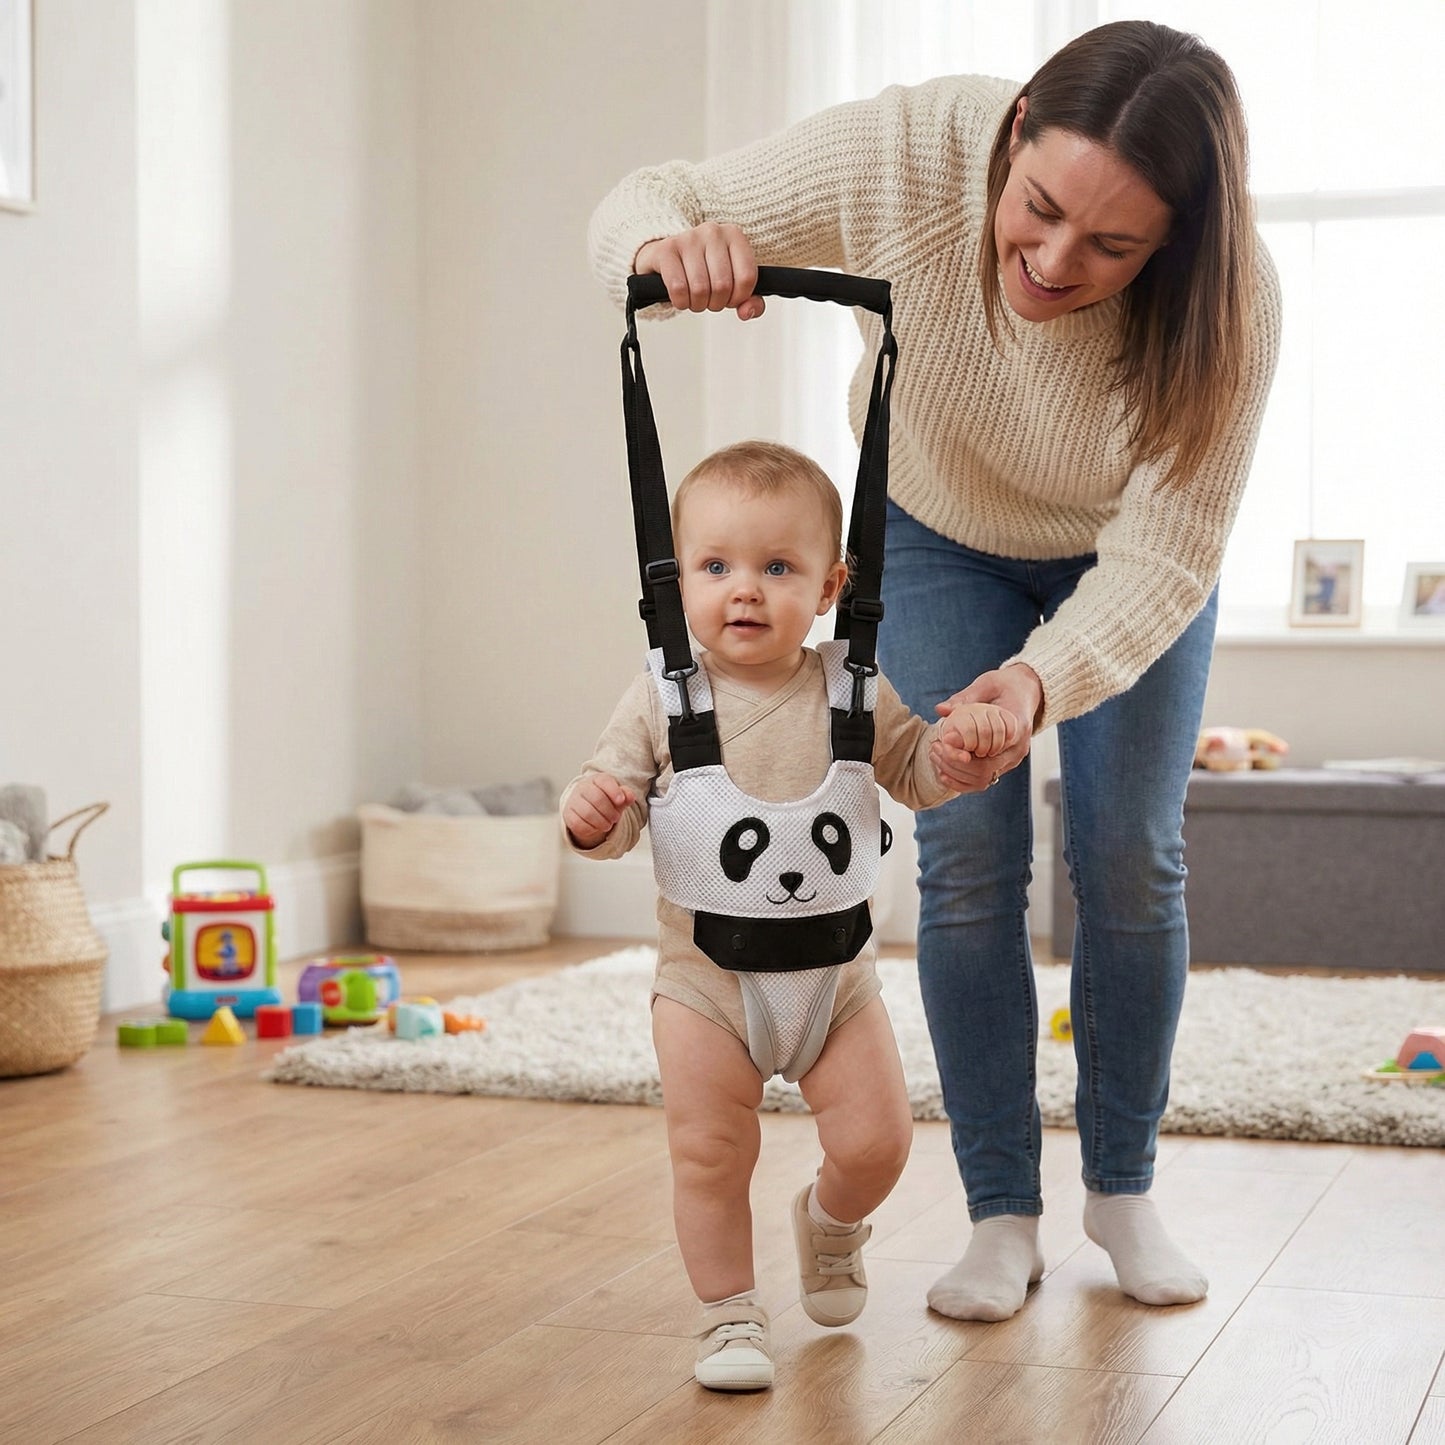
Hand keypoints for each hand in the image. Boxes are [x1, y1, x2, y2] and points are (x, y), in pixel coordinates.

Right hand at [563, 773, 634, 848]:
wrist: (587, 807)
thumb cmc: (605, 800)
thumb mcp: (617, 796)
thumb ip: (626, 795)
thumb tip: (630, 797)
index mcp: (597, 779)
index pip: (604, 781)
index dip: (614, 791)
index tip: (621, 801)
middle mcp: (583, 787)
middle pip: (597, 798)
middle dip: (610, 811)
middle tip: (616, 818)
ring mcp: (573, 800)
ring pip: (587, 812)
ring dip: (601, 822)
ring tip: (608, 824)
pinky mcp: (568, 814)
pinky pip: (578, 824)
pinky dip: (591, 829)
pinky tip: (596, 827)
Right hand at [634, 223, 763, 319]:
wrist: (668, 257)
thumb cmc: (704, 270)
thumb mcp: (733, 283)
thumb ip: (750, 300)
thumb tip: (747, 311)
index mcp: (735, 236)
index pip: (747, 277)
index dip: (738, 298)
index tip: (730, 298)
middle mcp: (713, 232)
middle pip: (722, 286)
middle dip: (716, 303)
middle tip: (709, 300)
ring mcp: (688, 238)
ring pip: (700, 289)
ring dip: (697, 304)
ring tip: (694, 297)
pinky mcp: (666, 249)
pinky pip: (678, 288)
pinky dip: (680, 301)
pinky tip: (681, 296)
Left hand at [930, 664, 1041, 792]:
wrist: (1024, 692)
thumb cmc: (1005, 686)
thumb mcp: (986, 684)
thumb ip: (965, 698)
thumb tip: (940, 710)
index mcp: (1017, 727)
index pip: (988, 750)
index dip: (962, 751)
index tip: (943, 740)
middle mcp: (1017, 749)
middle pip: (984, 770)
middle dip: (954, 763)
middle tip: (935, 747)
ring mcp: (1012, 760)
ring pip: (982, 780)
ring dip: (956, 772)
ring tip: (936, 755)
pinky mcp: (1004, 764)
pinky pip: (983, 781)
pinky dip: (962, 779)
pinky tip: (944, 770)